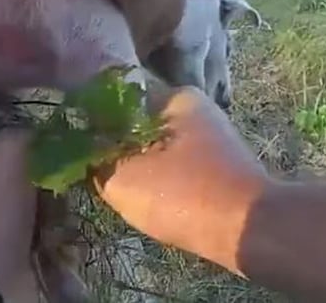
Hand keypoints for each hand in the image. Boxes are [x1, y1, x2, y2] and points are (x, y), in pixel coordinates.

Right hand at [92, 81, 270, 269]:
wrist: (249, 229)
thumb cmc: (185, 195)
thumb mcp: (123, 179)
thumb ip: (95, 160)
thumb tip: (85, 150)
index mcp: (175, 96)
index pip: (118, 97)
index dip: (93, 121)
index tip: (77, 144)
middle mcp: (196, 108)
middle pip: (138, 122)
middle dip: (117, 146)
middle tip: (98, 171)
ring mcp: (211, 136)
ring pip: (157, 145)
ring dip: (139, 165)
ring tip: (124, 187)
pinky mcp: (218, 164)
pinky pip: (177, 164)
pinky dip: (163, 179)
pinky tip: (154, 198)